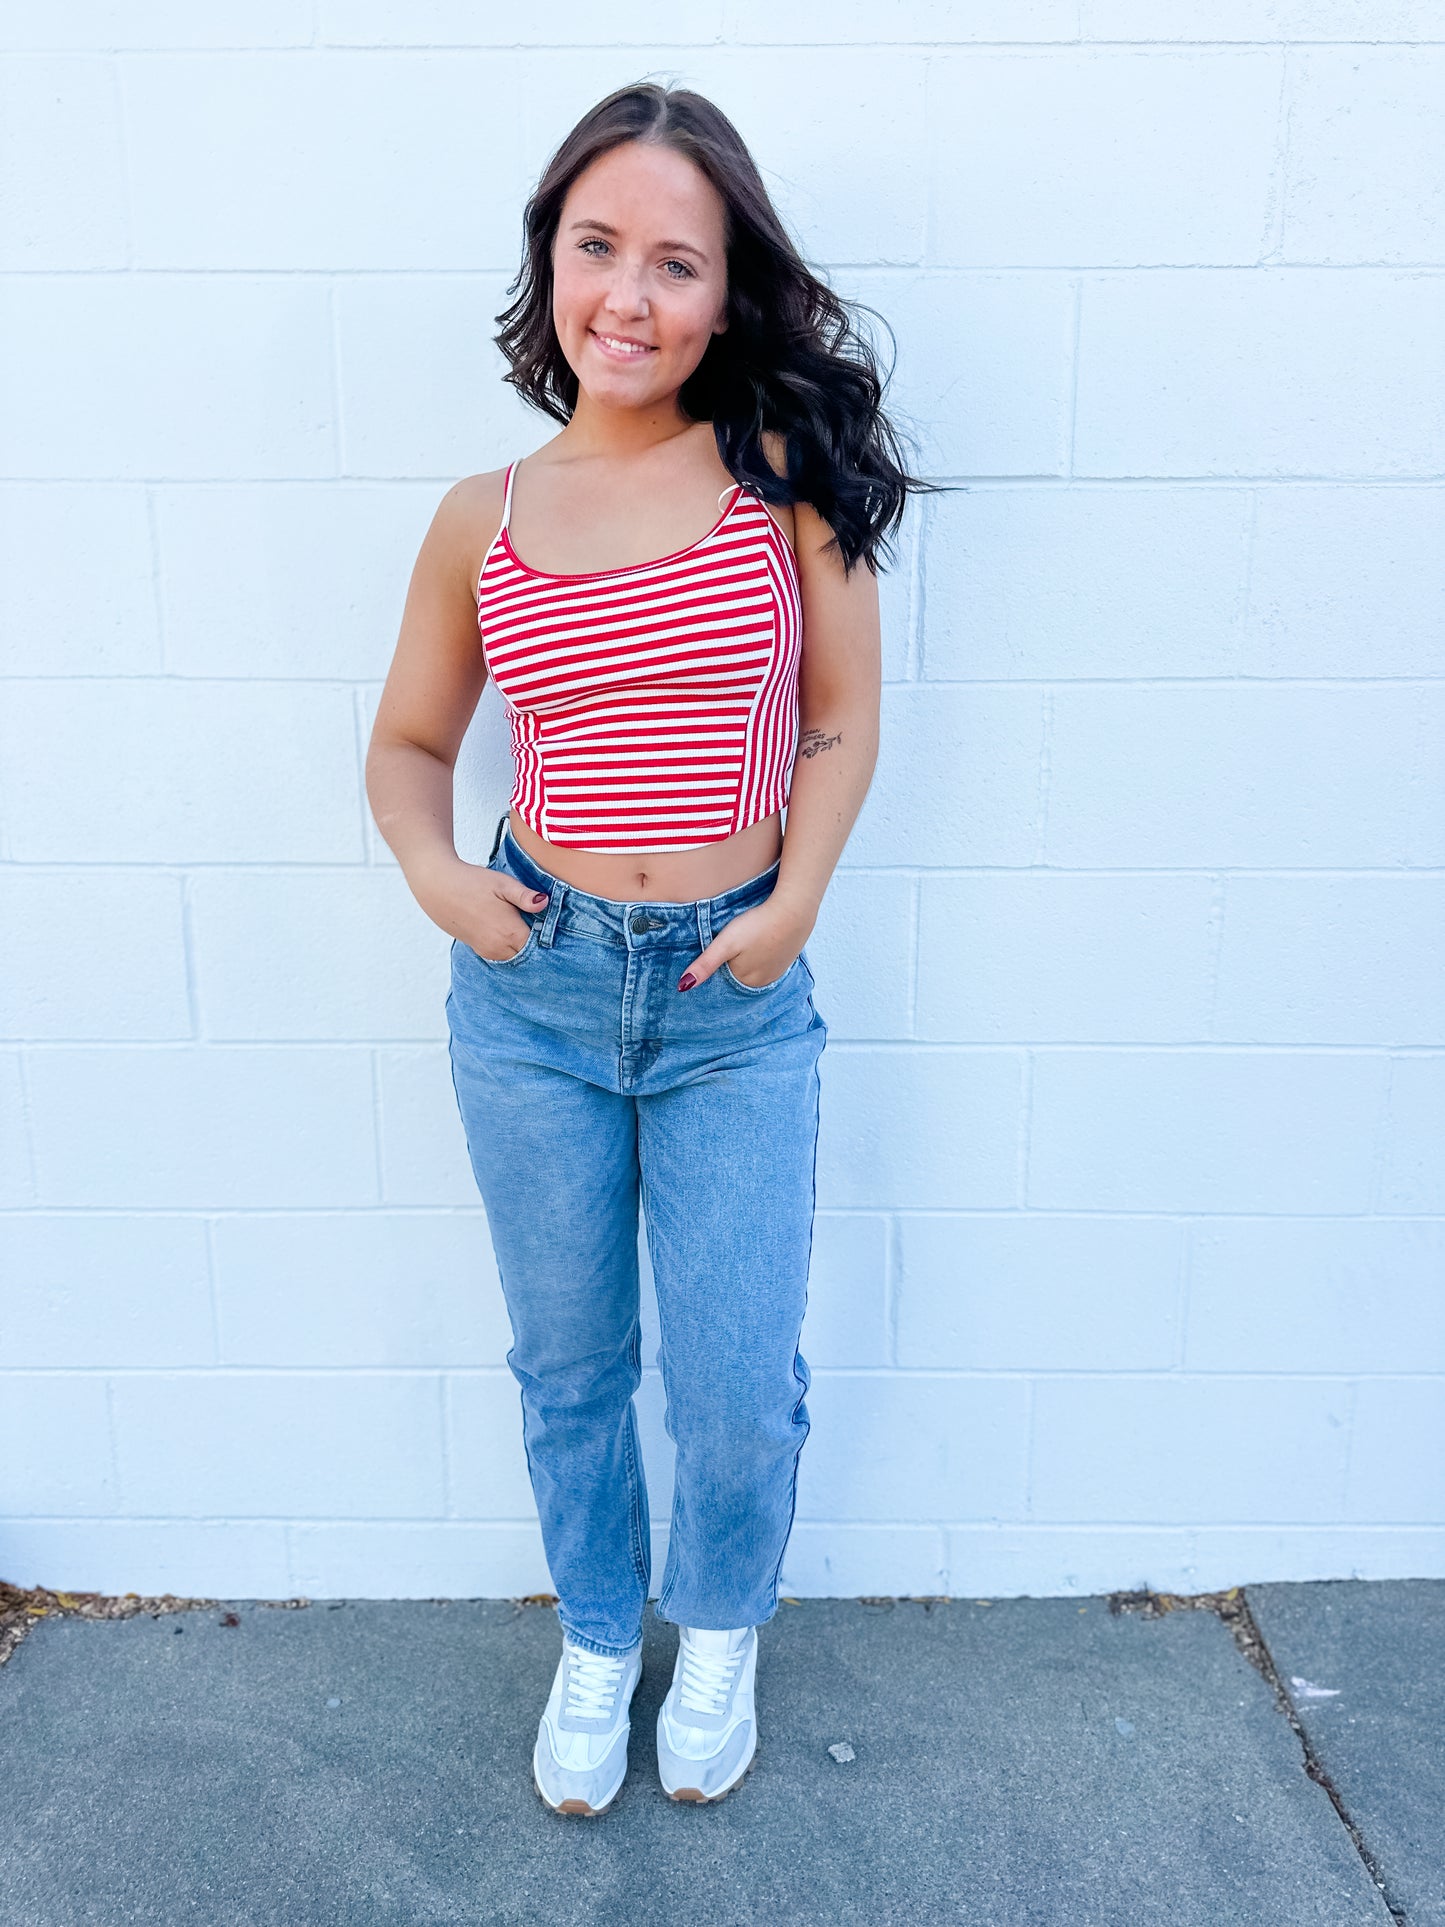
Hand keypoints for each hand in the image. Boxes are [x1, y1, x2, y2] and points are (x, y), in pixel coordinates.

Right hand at [412, 855, 549, 962]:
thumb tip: (545, 903)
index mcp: (511, 933)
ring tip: (525, 927)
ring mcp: (487, 951)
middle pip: (528, 954)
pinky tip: (507, 930)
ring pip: (514, 956)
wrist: (437, 887)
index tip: (555, 930)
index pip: (540, 946)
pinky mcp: (477, 949)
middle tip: (542, 928)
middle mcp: (499, 948)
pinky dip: (508, 947)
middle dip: (536, 945)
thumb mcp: (503, 884)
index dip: (548, 938)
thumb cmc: (472, 882)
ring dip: (521, 946)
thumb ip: (525, 896)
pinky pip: (501, 955)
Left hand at [677, 899, 813, 991]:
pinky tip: (758, 945)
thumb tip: (682, 987)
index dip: (714, 970)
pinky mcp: (786, 959)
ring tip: (743, 946)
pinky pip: (767, 964)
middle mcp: (761, 982)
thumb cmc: (757, 924)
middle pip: (738, 977)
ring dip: (746, 963)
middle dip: (729, 968)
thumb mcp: (726, 943)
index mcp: (744, 981)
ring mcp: (776, 972)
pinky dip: (761, 958)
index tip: (711, 957)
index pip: (721, 982)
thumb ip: (705, 964)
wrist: (794, 910)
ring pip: (753, 971)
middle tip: (728, 947)